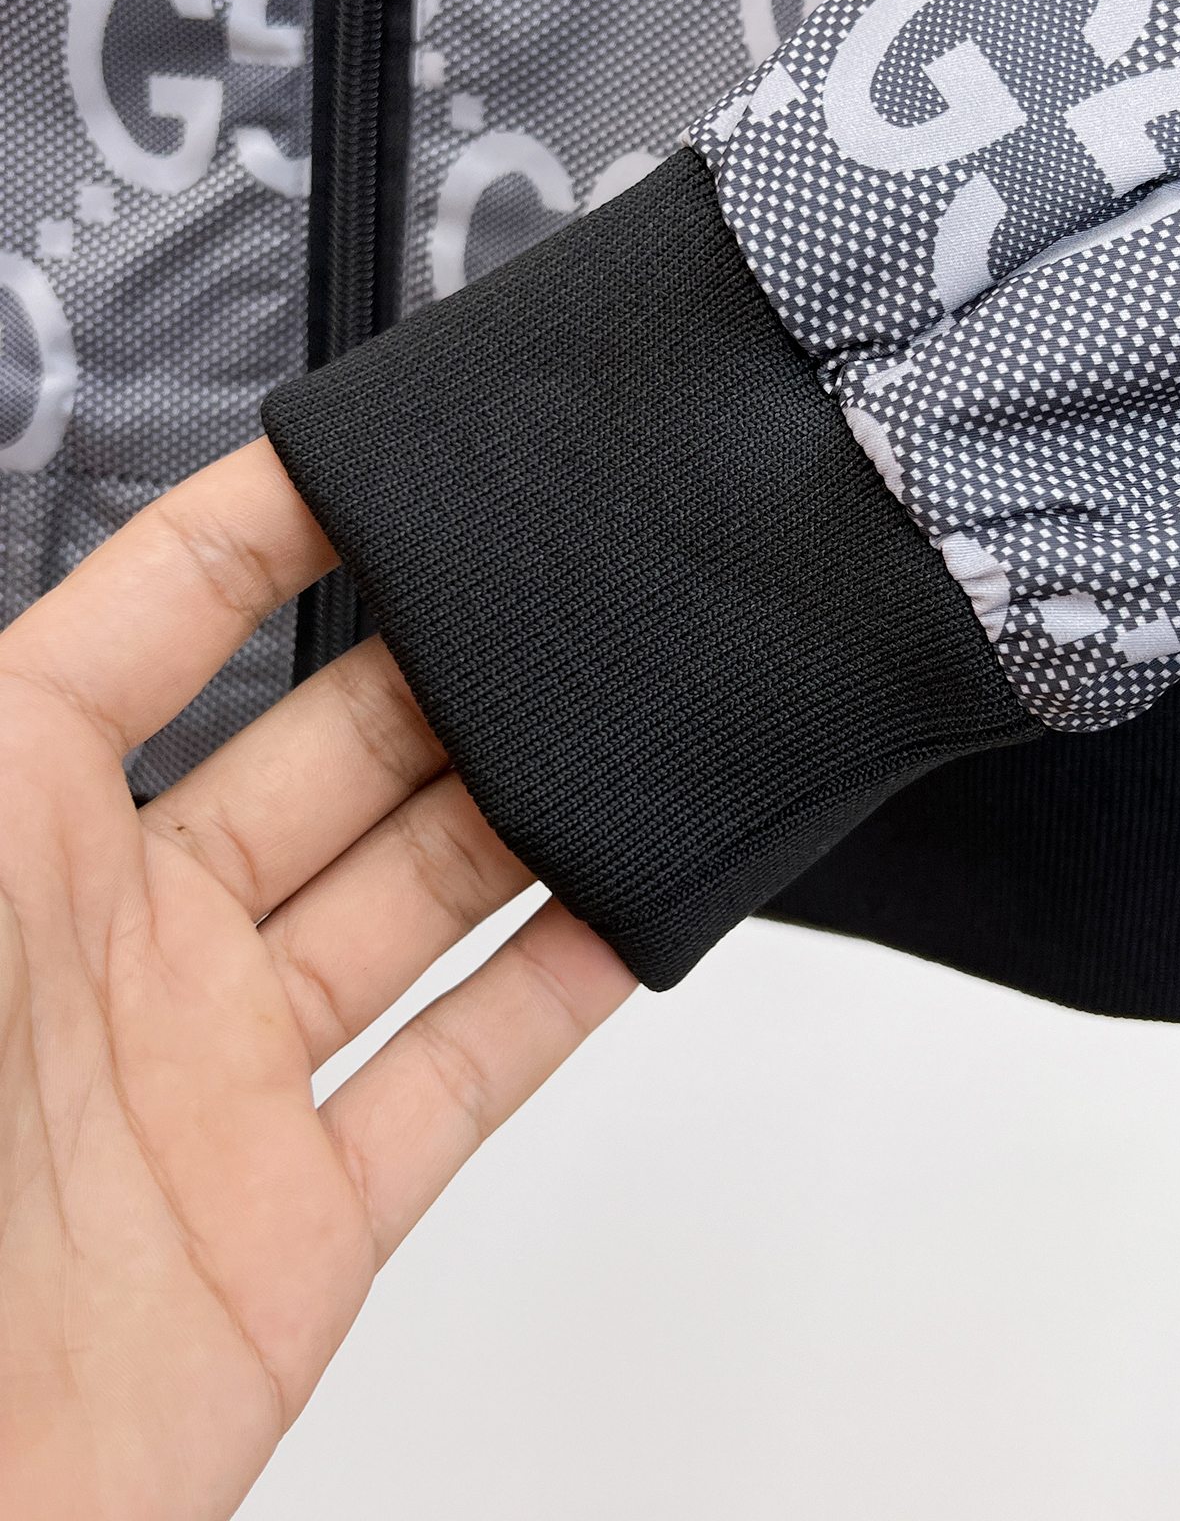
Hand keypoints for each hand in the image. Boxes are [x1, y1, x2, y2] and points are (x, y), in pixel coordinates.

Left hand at [0, 441, 634, 1519]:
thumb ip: (6, 714)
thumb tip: (64, 597)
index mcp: (4, 830)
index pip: (155, 625)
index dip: (267, 529)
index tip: (380, 460)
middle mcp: (121, 942)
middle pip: (327, 752)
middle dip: (440, 665)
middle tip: (550, 600)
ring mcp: (218, 1074)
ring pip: (413, 898)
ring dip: (517, 811)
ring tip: (616, 732)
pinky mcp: (297, 1216)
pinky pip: (456, 1078)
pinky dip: (551, 998)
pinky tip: (621, 916)